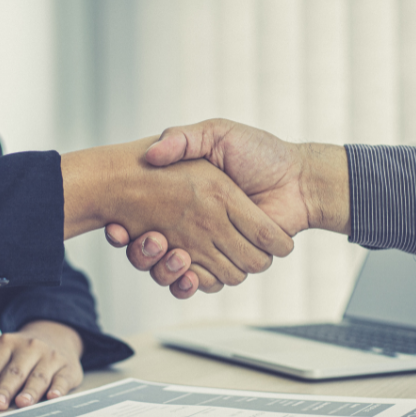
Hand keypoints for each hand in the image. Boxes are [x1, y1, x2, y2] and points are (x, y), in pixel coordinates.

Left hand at [0, 320, 83, 409]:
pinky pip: (62, 380)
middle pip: (15, 372)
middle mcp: (30, 347)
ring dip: (30, 391)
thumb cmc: (20, 353)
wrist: (56, 335)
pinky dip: (59, 389)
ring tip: (22, 403)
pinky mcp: (68, 368)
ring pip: (39, 376)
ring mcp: (51, 357)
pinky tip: (53, 397)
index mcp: (7, 343)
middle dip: (5, 389)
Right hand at [63, 137, 292, 293]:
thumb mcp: (217, 133)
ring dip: (164, 268)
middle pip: (152, 253)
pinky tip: (188, 272)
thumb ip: (183, 138)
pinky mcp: (228, 262)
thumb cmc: (259, 152)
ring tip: (169, 250)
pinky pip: (202, 283)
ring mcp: (210, 246)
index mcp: (184, 199)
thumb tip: (152, 153)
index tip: (117, 228)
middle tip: (149, 239)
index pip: (141, 221)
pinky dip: (190, 283)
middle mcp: (193, 225)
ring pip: (172, 272)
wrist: (298, 178)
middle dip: (143, 253)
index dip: (125, 231)